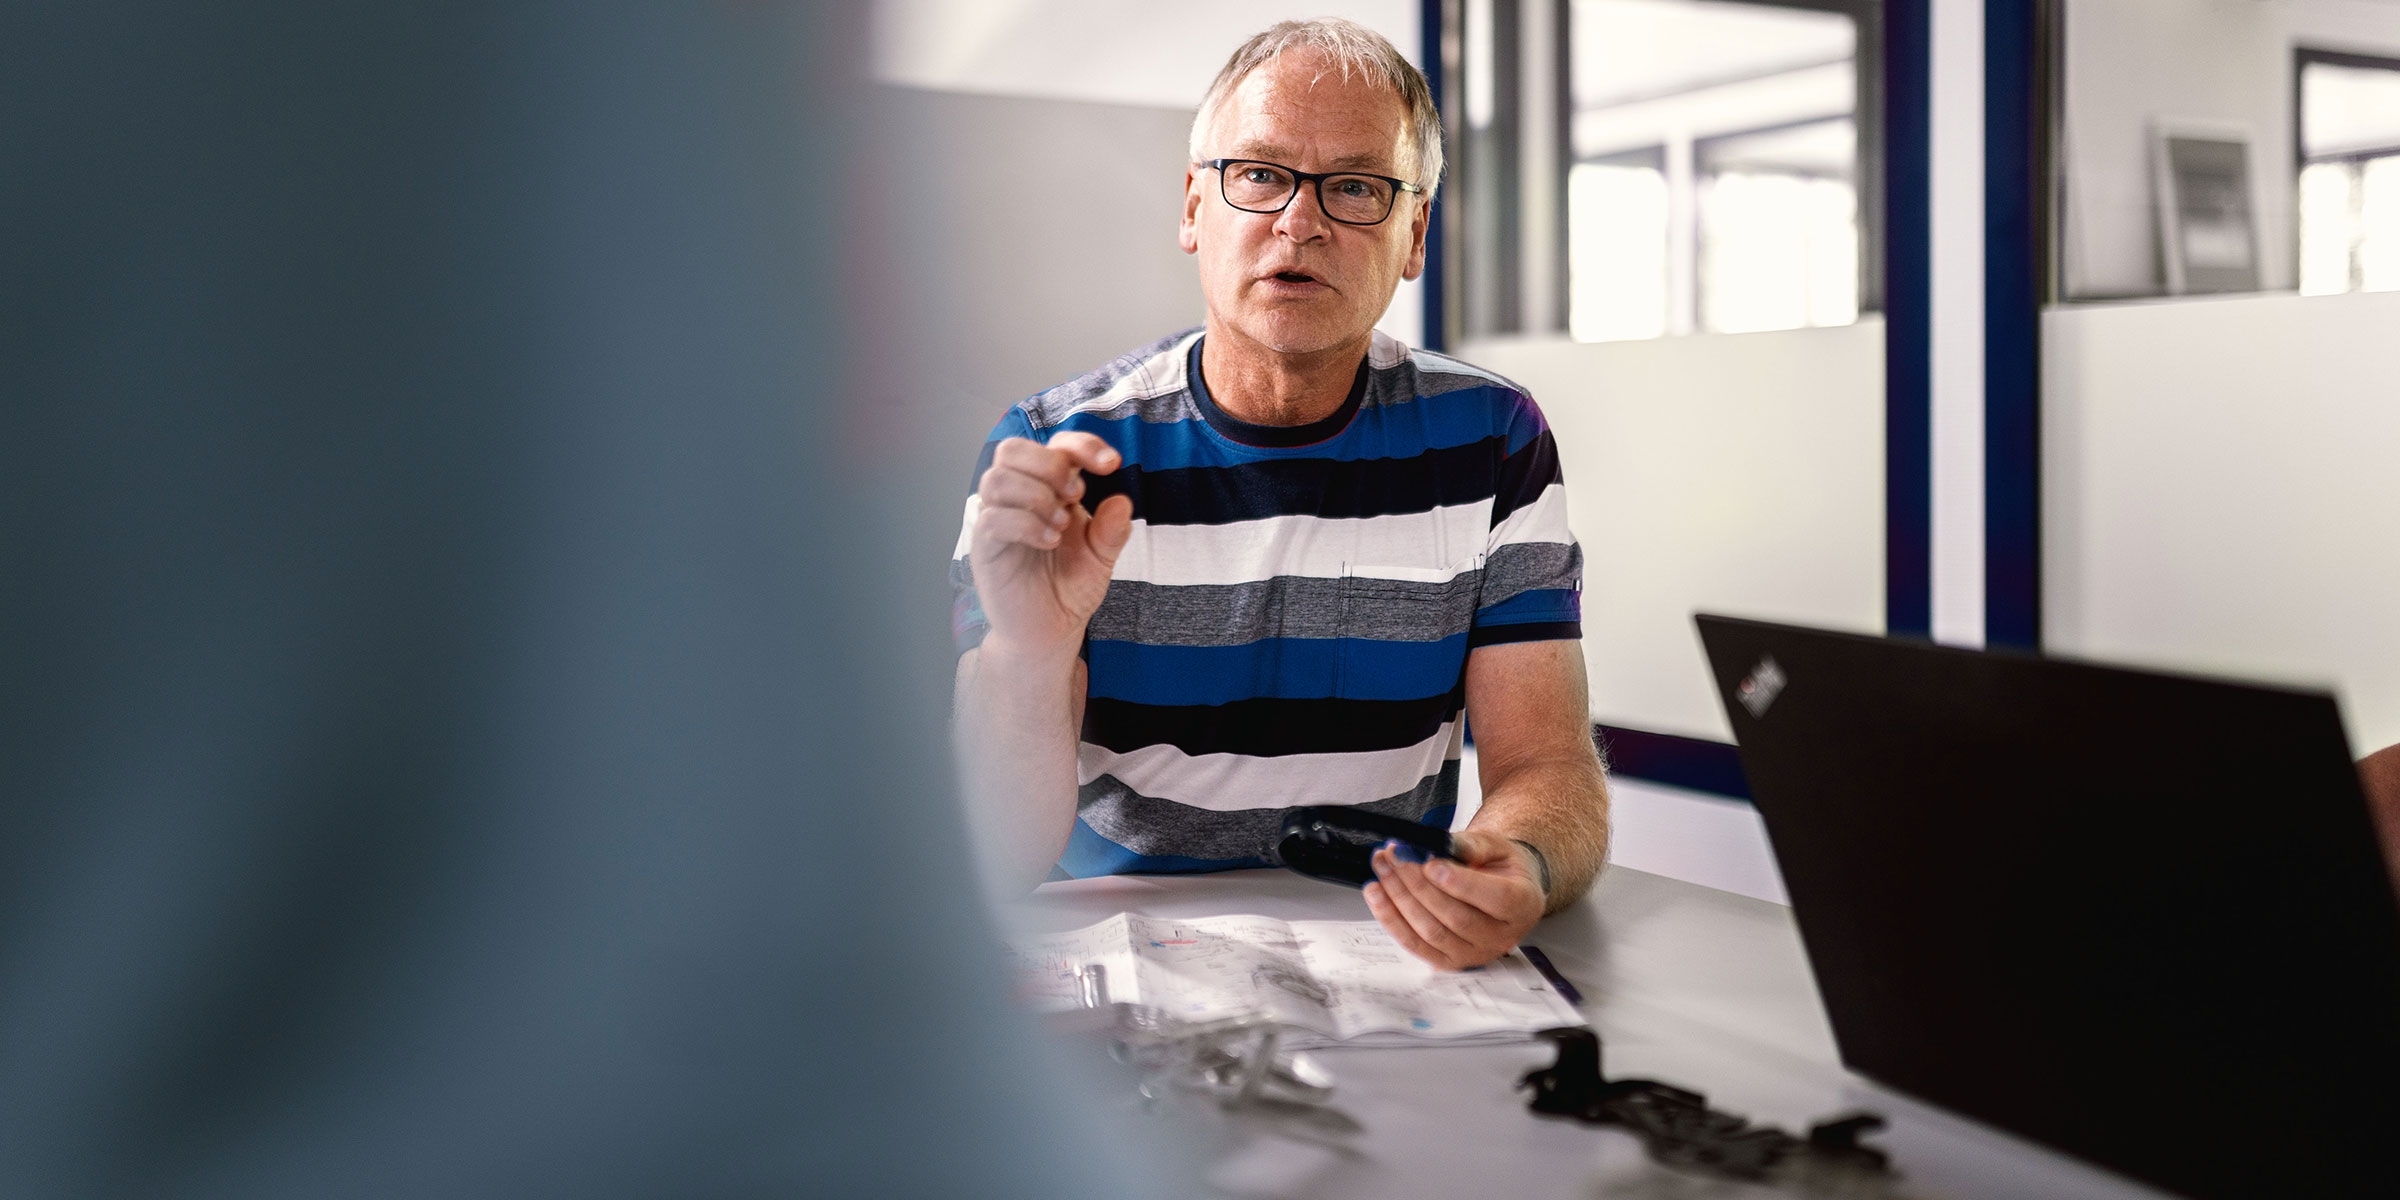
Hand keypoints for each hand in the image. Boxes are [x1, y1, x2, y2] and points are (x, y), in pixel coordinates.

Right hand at [968, 433, 1132, 658]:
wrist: (1051, 629)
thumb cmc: (1070, 586)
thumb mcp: (1102, 557)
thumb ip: (1113, 530)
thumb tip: (1121, 500)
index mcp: (1050, 489)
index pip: (1056, 445)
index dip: (1083, 444)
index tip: (1111, 465)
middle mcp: (1019, 497)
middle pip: (1012, 448)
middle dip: (1049, 463)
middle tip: (1075, 494)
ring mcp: (997, 520)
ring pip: (997, 478)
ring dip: (1036, 494)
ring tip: (1061, 525)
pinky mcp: (985, 547)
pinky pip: (992, 518)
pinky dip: (1025, 524)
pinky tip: (1050, 541)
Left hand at [1362, 828, 1545, 969]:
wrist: (1502, 888)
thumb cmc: (1500, 866)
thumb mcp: (1496, 845)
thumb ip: (1473, 844)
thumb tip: (1441, 844)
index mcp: (1523, 904)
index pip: (1497, 899)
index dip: (1461, 884)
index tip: (1431, 864)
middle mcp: (1502, 936)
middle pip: (1456, 917)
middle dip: (1418, 884)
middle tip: (1395, 855)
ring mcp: (1474, 954)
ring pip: (1432, 932)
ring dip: (1399, 899)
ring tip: (1382, 867)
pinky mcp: (1448, 961)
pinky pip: (1415, 944)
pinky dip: (1391, 919)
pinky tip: (1377, 894)